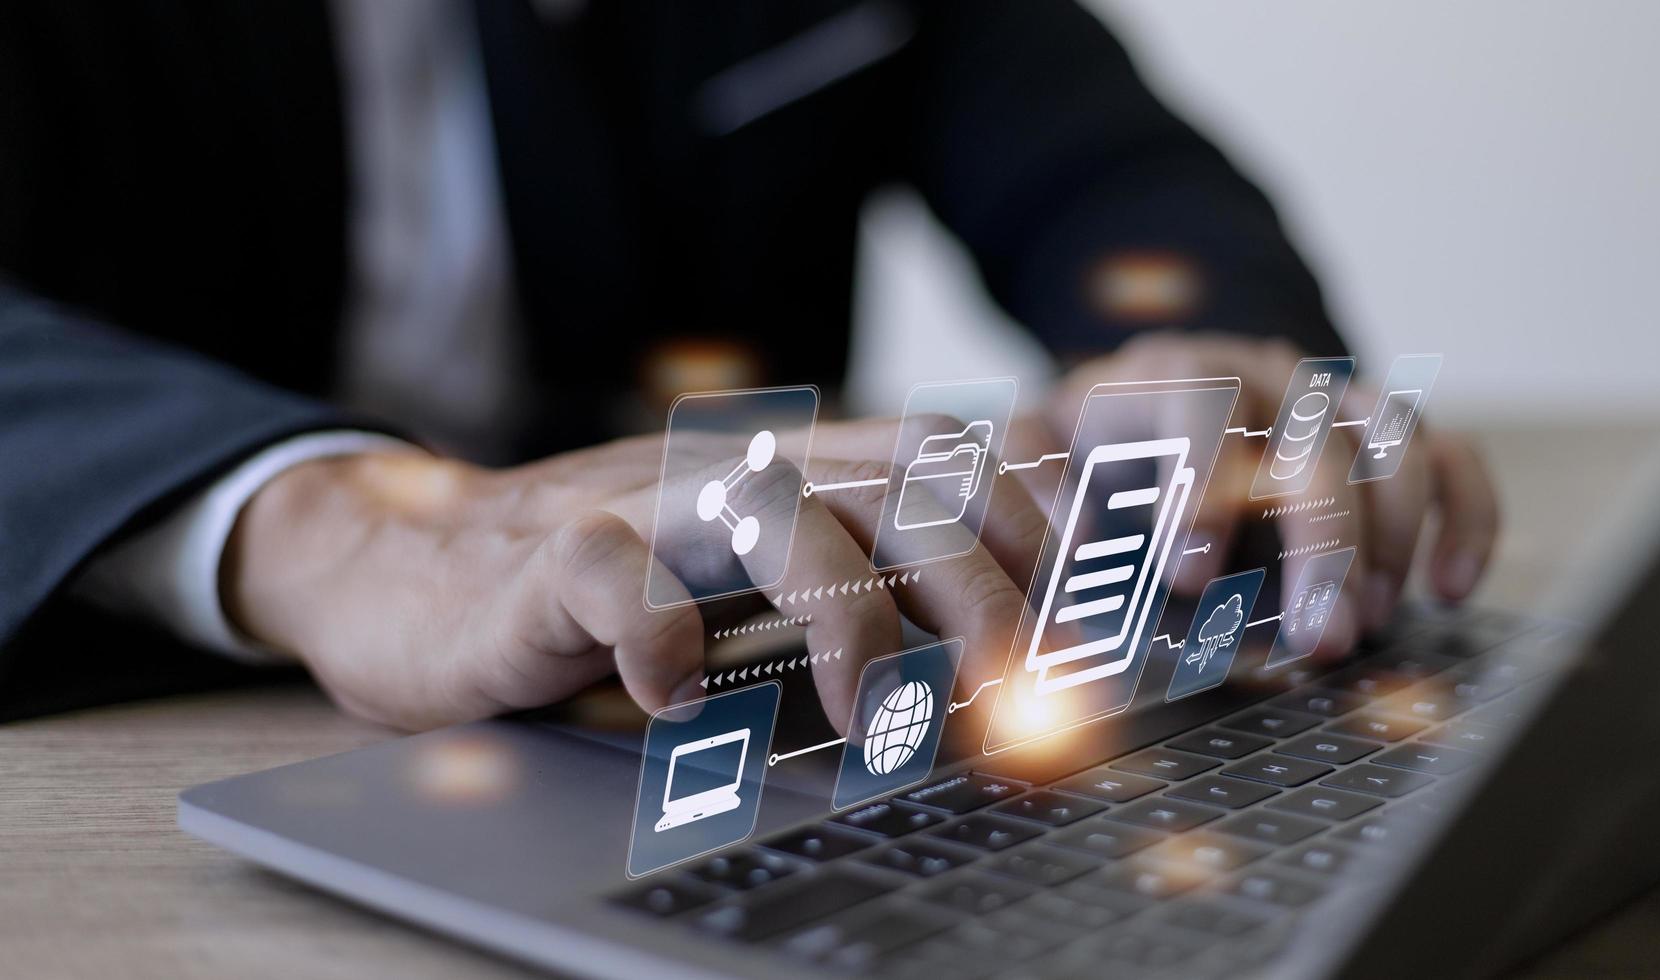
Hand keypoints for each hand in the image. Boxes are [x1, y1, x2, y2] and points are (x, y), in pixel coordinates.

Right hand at [220, 423, 1046, 730]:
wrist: (419, 571)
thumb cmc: (615, 598)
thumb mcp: (758, 586)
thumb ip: (870, 593)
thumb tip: (1022, 668)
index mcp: (808, 473)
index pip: (960, 453)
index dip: (1049, 518)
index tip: (1111, 610)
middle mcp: (743, 472)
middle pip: (903, 485)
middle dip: (990, 590)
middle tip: (1032, 701)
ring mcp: (646, 505)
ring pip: (780, 511)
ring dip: (850, 616)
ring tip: (881, 719)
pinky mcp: (549, 558)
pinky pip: (614, 575)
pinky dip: (658, 635)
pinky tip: (682, 703)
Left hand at [1038, 332, 1500, 655]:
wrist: (1146, 400)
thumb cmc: (1090, 442)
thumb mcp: (1036, 447)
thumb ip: (1029, 480)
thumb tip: (1067, 543)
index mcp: (1169, 371)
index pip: (1202, 402)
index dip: (1204, 483)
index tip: (1193, 577)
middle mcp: (1264, 373)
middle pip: (1316, 438)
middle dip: (1324, 542)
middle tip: (1322, 638)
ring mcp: (1331, 397)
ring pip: (1394, 437)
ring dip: (1393, 535)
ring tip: (1370, 621)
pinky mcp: (1383, 432)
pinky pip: (1450, 454)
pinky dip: (1467, 516)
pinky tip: (1453, 587)